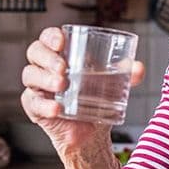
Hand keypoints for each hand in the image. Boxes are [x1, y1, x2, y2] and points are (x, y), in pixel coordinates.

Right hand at [20, 26, 144, 156]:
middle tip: (63, 68)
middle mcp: (45, 67)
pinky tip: (57, 108)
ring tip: (62, 85)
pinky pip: (33, 103)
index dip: (51, 36)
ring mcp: (37, 87)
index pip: (48, 37)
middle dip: (48, 57)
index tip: (62, 42)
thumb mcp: (113, 84)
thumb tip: (138, 67)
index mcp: (61, 54)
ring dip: (45, 78)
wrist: (92, 132)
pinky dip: (45, 105)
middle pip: (35, 52)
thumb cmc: (97, 99)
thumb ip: (126, 74)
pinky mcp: (35, 108)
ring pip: (30, 74)